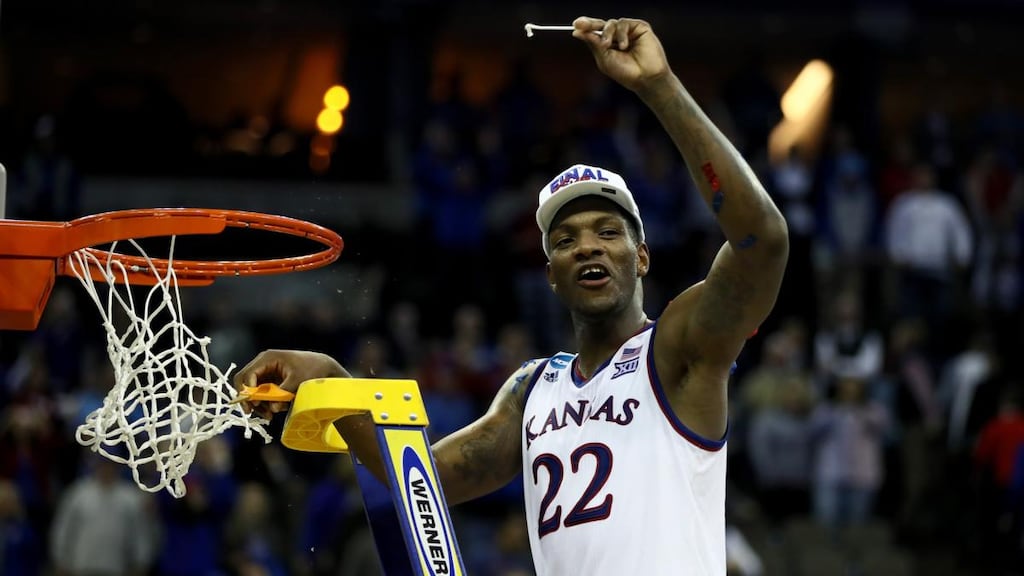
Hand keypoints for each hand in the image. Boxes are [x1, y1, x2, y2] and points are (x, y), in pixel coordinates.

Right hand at [233, 350, 348, 417]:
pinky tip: (274, 411)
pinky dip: (265, 404)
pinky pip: (261, 395)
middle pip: (244, 383)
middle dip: (248, 399)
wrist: (323, 367)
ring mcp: (266, 374)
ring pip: (252, 392)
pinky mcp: (270, 382)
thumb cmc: (311, 369)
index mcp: (267, 359)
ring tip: (270, 416)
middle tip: (252, 412)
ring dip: (258, 405)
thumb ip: (284, 394)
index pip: (247, 375)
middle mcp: (263, 365)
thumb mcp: (298, 380)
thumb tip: (273, 407)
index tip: (254, 405)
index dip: (247, 391)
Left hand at [573, 17, 669, 94]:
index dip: (585, 27)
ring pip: (611, 23)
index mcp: (607, 44)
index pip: (594, 32)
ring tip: (609, 45)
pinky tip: (624, 46)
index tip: (575, 25)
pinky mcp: (639, 27)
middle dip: (590, 24)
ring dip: (607, 33)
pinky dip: (621, 34)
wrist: (646, 78)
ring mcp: (628, 31)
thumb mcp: (604, 59)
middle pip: (601, 24)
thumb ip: (593, 43)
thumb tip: (576, 31)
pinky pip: (624, 23)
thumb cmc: (625, 73)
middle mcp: (617, 36)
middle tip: (580, 24)